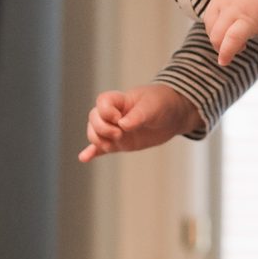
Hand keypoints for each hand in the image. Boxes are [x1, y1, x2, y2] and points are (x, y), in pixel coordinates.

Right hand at [79, 84, 200, 162]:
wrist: (173, 115)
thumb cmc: (162, 103)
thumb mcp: (153, 106)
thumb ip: (138, 115)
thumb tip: (123, 125)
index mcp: (119, 100)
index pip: (101, 102)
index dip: (105, 112)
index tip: (119, 118)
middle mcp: (113, 115)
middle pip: (93, 119)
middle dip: (102, 129)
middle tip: (119, 134)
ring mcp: (115, 130)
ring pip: (95, 134)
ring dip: (99, 141)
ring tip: (113, 145)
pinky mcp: (120, 143)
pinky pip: (102, 149)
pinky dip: (92, 153)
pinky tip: (83, 158)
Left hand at [203, 0, 257, 66]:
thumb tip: (250, 11)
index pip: (212, 14)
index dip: (217, 27)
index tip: (227, 34)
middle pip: (210, 26)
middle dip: (217, 40)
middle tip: (231, 47)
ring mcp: (233, 9)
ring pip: (216, 36)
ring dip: (222, 48)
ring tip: (234, 53)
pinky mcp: (247, 19)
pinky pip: (230, 41)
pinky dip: (226, 53)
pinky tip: (225, 61)